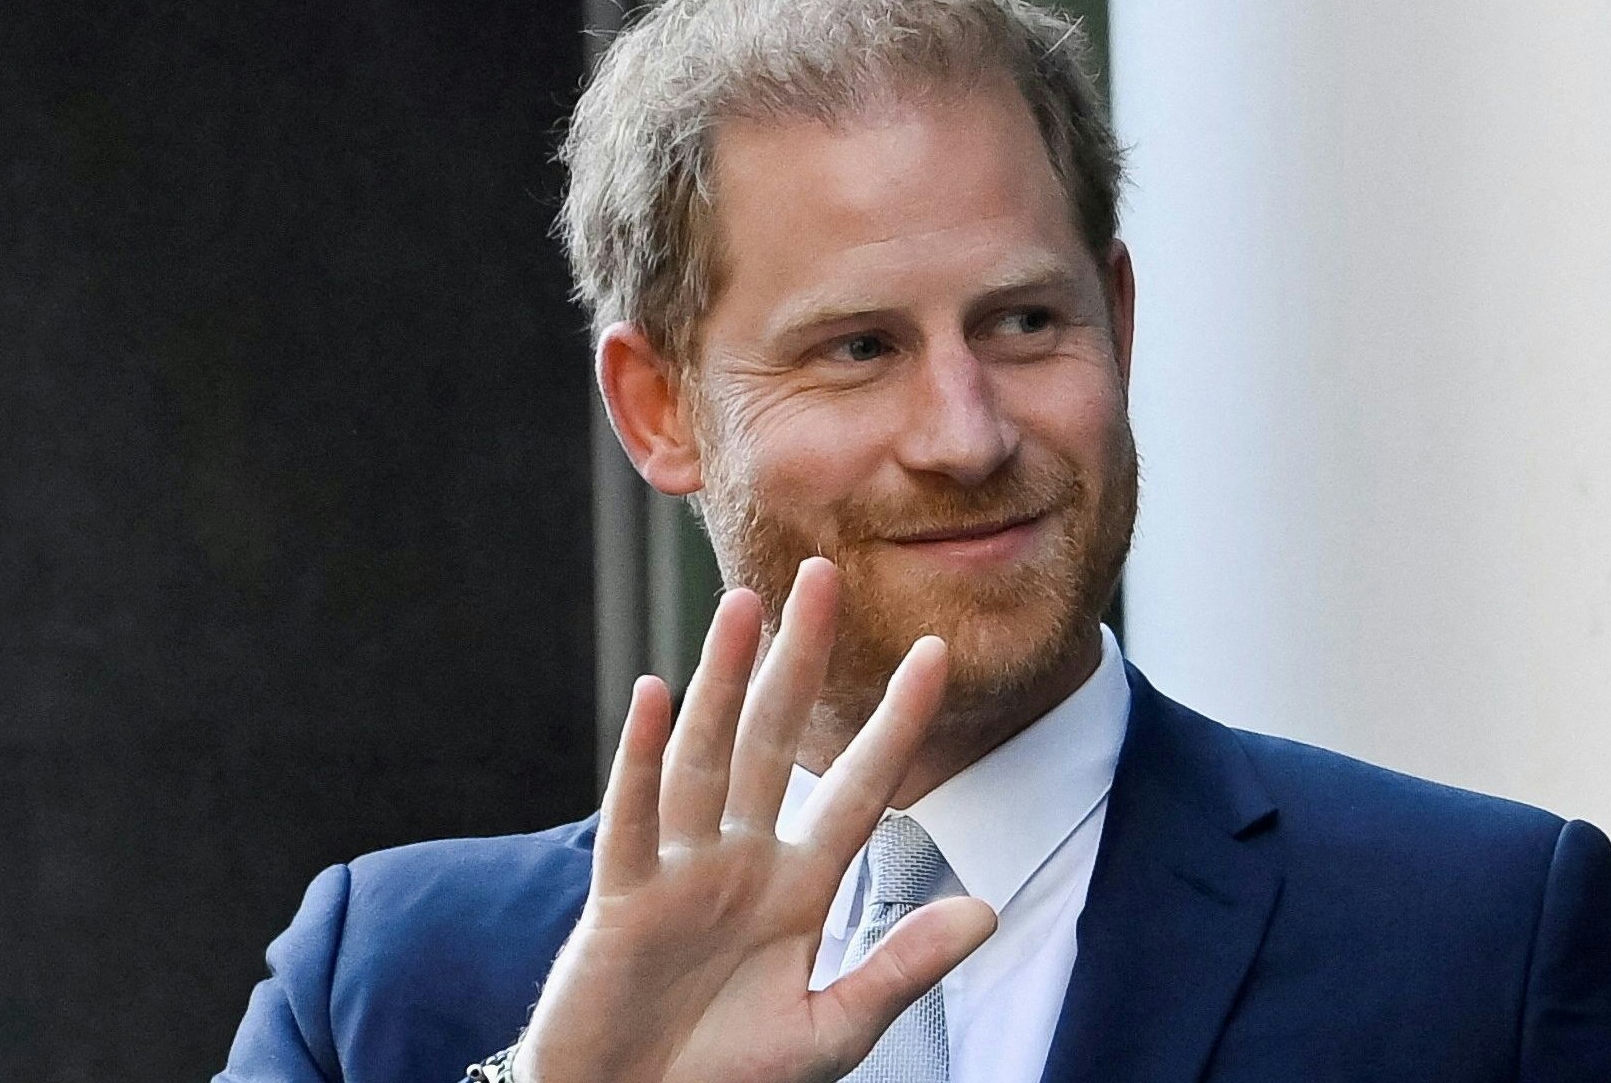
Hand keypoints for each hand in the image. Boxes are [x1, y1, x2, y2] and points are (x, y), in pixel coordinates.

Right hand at [515, 557, 997, 1082]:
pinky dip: (642, 758)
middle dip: (799, 661)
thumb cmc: (728, 1080)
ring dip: (723, 681)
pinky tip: (655, 695)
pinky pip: (635, 817)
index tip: (936, 654)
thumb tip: (987, 912)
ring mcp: (680, 872)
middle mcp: (741, 860)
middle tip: (822, 578)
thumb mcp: (832, 1029)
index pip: (860, 787)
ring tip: (741, 605)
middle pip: (776, 740)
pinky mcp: (623, 899)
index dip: (897, 723)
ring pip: (707, 756)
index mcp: (798, 887)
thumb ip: (902, 967)